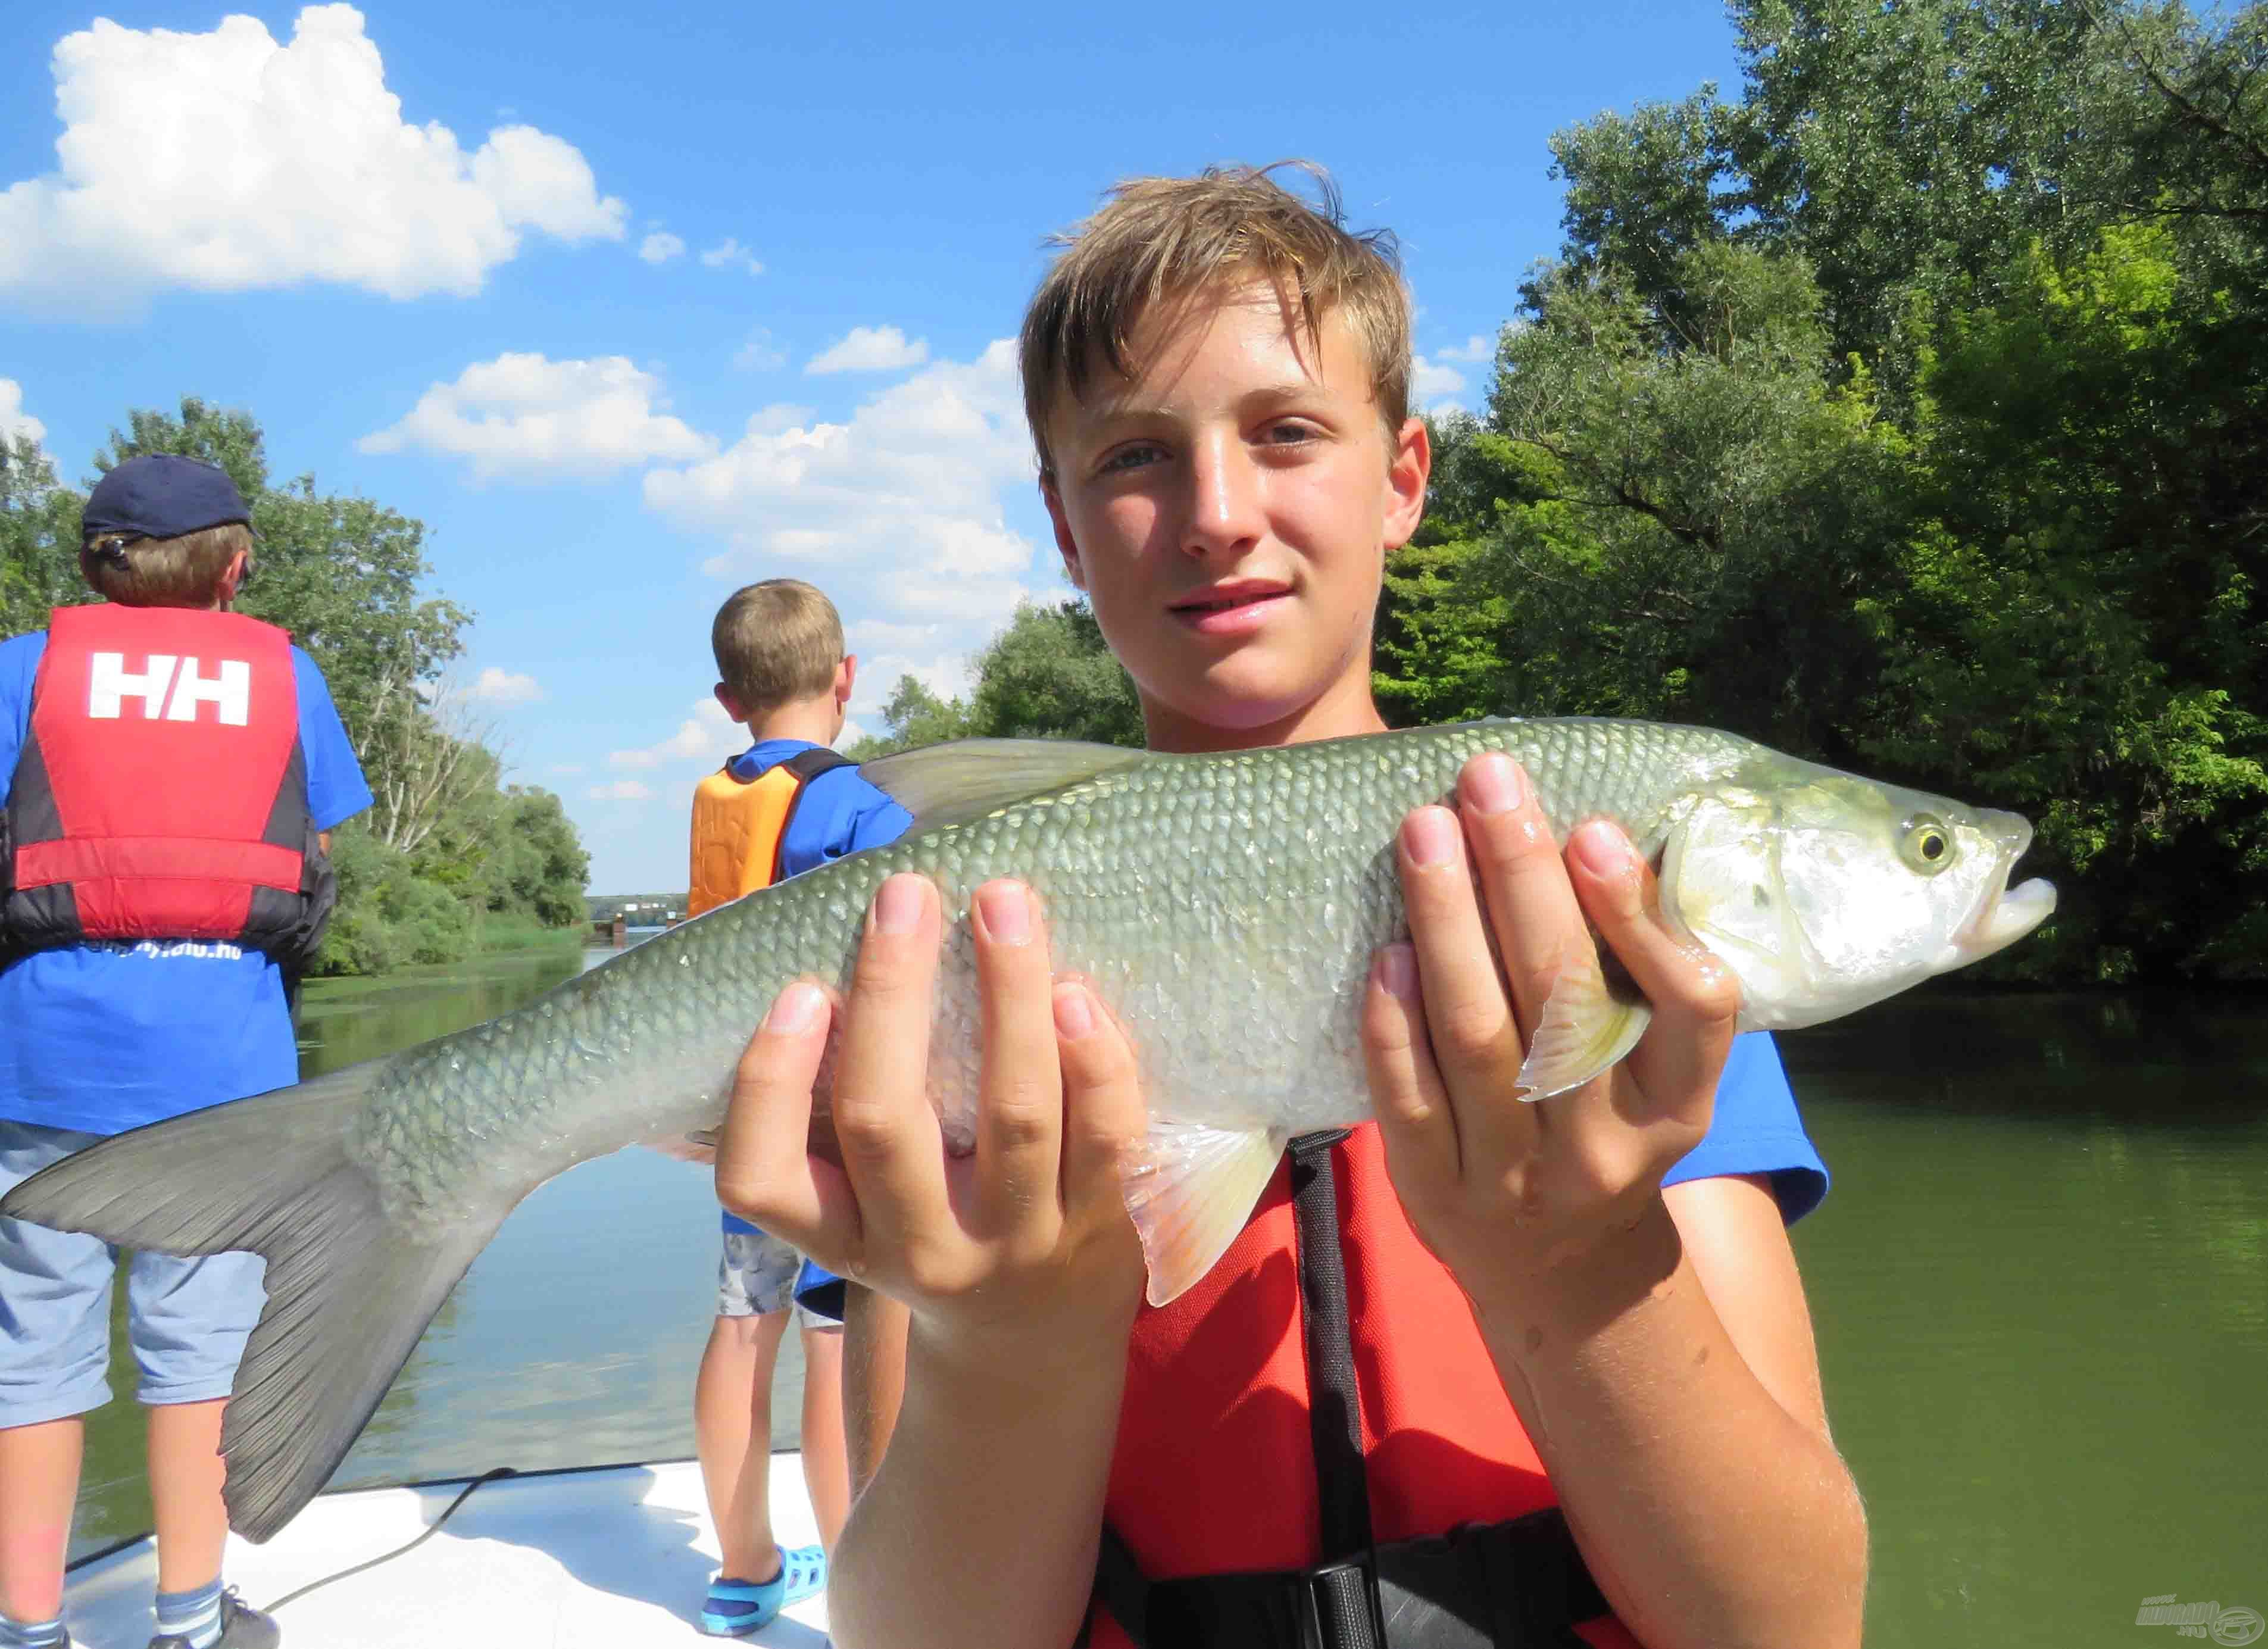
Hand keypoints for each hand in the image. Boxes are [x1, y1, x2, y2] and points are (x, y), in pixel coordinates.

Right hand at [714, 872, 1148, 1370]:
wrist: (1032, 1349)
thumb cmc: (930, 1231)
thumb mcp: (863, 1203)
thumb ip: (833, 1115)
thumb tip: (821, 964)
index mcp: (840, 1236)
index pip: (762, 1179)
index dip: (769, 1084)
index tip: (798, 988)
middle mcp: (919, 1248)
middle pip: (886, 1123)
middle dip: (892, 995)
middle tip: (905, 891)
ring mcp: (1018, 1242)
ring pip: (1014, 1116)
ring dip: (1009, 999)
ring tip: (1003, 905)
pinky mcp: (1106, 1229)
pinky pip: (1109, 1138)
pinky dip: (1097, 1061)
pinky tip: (1077, 991)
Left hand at [1363, 752, 1740, 1311]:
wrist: (1557, 1271)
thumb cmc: (1603, 1123)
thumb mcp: (1655, 1067)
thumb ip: (1641, 971)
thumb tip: (1592, 838)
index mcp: (1679, 1105)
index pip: (1689, 1009)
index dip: (1638, 918)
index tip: (1593, 828)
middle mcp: (1605, 1146)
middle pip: (1565, 1002)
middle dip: (1522, 880)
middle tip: (1486, 780)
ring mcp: (1515, 1177)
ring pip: (1481, 1041)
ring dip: (1448, 926)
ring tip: (1426, 832)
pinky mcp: (1434, 1194)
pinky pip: (1410, 1100)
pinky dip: (1396, 1023)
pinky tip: (1387, 950)